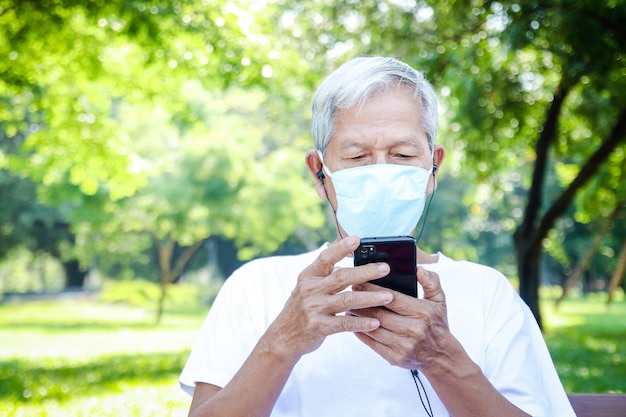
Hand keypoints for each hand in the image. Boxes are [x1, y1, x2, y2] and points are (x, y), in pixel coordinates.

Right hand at [266, 236, 395, 360]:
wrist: (283, 337)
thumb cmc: (301, 308)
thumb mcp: (307, 287)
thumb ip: (326, 274)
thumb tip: (350, 258)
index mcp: (308, 276)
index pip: (325, 258)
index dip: (341, 248)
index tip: (357, 239)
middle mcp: (310, 290)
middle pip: (342, 277)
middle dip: (365, 272)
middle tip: (385, 268)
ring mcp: (314, 308)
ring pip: (347, 300)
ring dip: (370, 298)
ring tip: (388, 296)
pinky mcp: (319, 327)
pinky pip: (344, 323)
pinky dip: (361, 323)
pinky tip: (375, 322)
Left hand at [349, 267, 461, 369]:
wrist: (441, 356)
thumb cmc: (436, 323)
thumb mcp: (439, 300)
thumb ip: (431, 282)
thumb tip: (418, 269)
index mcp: (422, 312)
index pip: (392, 298)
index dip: (373, 290)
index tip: (359, 283)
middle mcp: (413, 329)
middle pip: (379, 314)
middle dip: (361, 303)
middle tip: (349, 294)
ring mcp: (404, 345)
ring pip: (374, 329)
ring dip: (358, 318)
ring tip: (349, 307)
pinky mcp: (395, 357)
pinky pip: (373, 344)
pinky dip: (361, 333)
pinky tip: (355, 324)